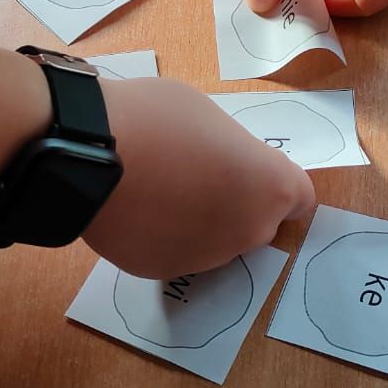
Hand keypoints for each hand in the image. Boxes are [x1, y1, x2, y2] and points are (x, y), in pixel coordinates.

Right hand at [86, 77, 313, 277]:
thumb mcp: (208, 116)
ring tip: (158, 193)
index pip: (299, 199)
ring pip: (214, 242)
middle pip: (256, 223)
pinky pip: (173, 252)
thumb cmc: (157, 118)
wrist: (88, 153)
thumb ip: (230, 150)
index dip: (275, 184)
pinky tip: (135, 212)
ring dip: (199, 224)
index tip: (251, 173)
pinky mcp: (164, 271)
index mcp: (271, 188)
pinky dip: (161, 238)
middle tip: (197, 176)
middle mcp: (248, 232)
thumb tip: (218, 166)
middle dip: (237, 205)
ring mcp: (206, 258)